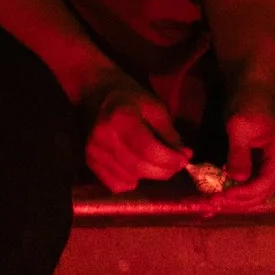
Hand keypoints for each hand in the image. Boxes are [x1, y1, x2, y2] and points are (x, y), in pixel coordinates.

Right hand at [79, 70, 189, 192]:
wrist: (98, 91)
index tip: (184, 159)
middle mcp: (103, 135)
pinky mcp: (90, 161)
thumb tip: (184, 156)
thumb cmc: (131, 97)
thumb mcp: (155, 107)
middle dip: (164, 170)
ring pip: (129, 178)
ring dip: (150, 175)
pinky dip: (131, 182)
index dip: (169, 159)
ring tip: (158, 163)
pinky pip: (116, 185)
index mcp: (120, 117)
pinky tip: (137, 168)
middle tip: (177, 164)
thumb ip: (169, 133)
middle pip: (138, 167)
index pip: (147, 148)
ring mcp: (93, 150)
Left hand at [210, 82, 274, 210]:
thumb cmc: (246, 105)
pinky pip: (256, 187)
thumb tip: (237, 178)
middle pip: (263, 193)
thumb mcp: (238, 126)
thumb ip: (239, 153)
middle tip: (212, 202)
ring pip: (259, 194)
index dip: (243, 194)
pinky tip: (222, 193)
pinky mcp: (270, 170)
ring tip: (214, 200)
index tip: (221, 196)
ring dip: (238, 200)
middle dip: (238, 201)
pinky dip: (240, 192)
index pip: (265, 183)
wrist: (253, 95)